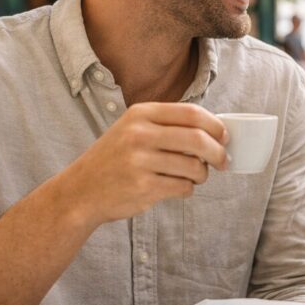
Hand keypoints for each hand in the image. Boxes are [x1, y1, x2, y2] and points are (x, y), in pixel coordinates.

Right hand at [56, 102, 228, 228]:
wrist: (80, 191)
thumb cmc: (114, 159)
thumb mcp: (132, 129)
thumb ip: (167, 125)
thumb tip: (215, 131)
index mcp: (141, 114)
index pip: (192, 113)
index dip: (215, 125)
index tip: (224, 136)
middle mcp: (140, 134)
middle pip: (198, 139)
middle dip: (218, 152)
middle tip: (223, 161)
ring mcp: (140, 160)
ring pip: (194, 166)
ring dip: (202, 174)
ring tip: (195, 176)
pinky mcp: (143, 186)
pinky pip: (183, 187)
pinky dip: (187, 188)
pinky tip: (176, 186)